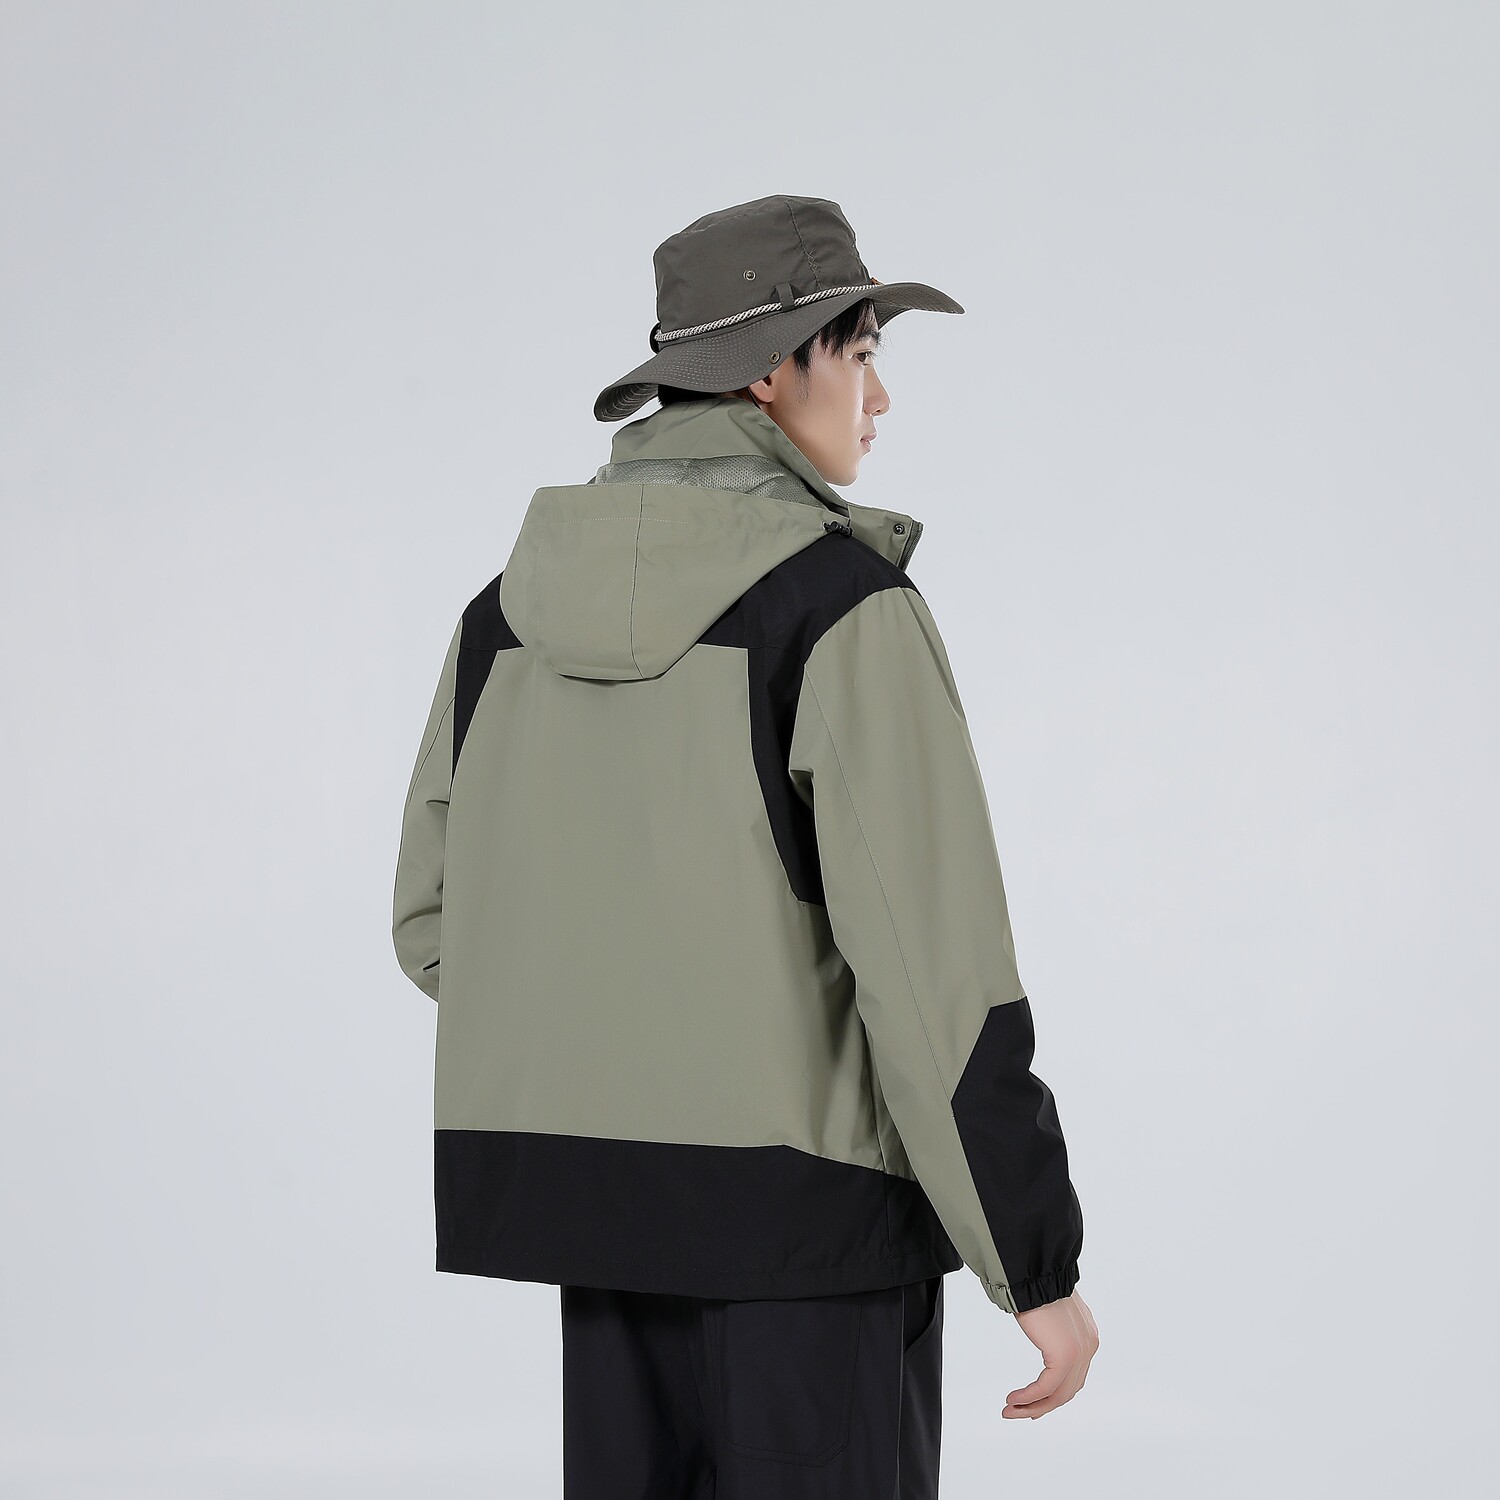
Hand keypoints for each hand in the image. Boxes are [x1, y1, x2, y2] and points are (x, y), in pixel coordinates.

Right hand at [1002, 1290, 1097, 1419]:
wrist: (1034, 1272)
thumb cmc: (1036, 1285)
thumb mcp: (1051, 1313)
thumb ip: (1054, 1331)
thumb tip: (1045, 1337)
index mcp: (1087, 1336)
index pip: (1073, 1377)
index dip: (1052, 1395)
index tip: (1030, 1404)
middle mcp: (1088, 1346)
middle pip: (1067, 1390)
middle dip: (1041, 1406)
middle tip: (1017, 1412)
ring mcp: (1080, 1352)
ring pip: (1059, 1394)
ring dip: (1032, 1406)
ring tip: (1010, 1410)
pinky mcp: (1066, 1355)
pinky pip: (1046, 1387)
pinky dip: (1029, 1397)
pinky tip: (1013, 1400)